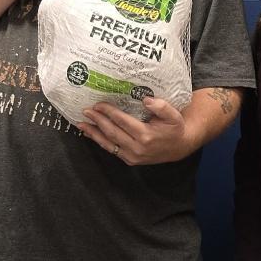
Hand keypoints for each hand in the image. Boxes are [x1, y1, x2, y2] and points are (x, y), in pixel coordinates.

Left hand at [78, 98, 194, 165]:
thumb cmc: (174, 129)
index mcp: (146, 135)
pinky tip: (90, 134)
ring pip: (108, 143)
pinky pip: (111, 150)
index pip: (122, 121)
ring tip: (81, 123)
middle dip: (97, 120)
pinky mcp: (129, 160)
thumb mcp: (174, 115)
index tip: (99, 104)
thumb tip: (146, 99)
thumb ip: (162, 106)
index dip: (109, 112)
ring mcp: (132, 156)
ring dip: (93, 133)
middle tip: (86, 110)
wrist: (178, 148)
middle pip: (112, 132)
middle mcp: (137, 147)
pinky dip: (99, 141)